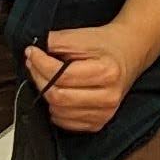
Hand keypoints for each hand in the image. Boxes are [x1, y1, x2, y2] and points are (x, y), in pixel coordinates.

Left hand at [25, 22, 147, 135]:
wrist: (128, 55)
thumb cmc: (106, 46)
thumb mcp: (82, 36)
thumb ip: (57, 42)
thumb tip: (33, 53)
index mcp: (107, 72)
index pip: (62, 76)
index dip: (40, 64)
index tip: (31, 53)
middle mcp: (108, 97)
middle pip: (58, 96)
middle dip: (39, 78)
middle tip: (34, 64)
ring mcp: (104, 113)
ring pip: (58, 111)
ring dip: (46, 94)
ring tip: (47, 77)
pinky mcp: (98, 123)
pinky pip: (65, 122)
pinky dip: (55, 108)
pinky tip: (58, 93)